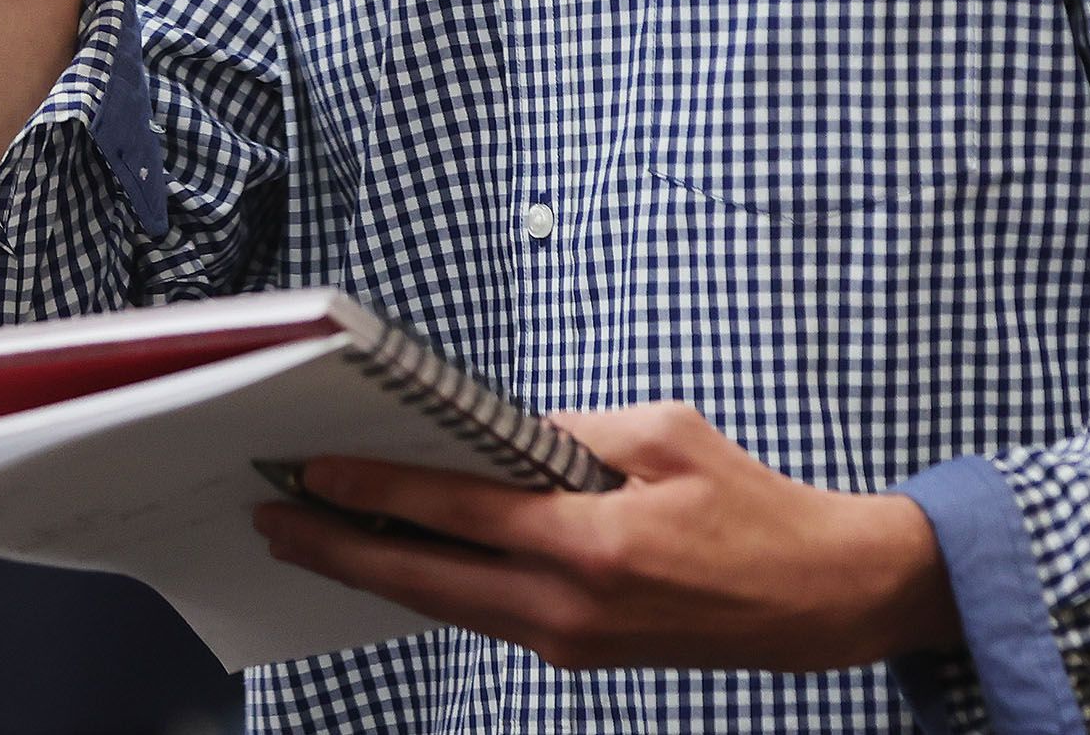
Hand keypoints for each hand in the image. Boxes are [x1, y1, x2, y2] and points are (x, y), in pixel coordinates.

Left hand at [251, 402, 957, 673]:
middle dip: (339, 549)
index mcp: (591, 545)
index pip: (453, 513)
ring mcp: (569, 642)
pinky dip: (430, 587)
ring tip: (312, 538)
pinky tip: (396, 562)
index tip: (310, 473)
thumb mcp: (664, 433)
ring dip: (375, 572)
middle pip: (423, 580)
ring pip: (445, 606)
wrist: (817, 597)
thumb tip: (492, 435)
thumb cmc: (750, 504)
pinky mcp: (577, 655)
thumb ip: (569, 435)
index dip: (373, 491)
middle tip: (272, 520)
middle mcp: (568, 608)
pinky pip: (482, 617)